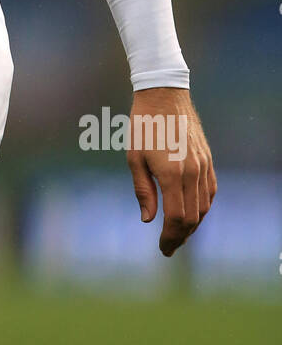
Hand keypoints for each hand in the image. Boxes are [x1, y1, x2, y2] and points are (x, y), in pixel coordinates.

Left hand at [126, 87, 216, 256]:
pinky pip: (210, 191)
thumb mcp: (134, 158)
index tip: (163, 249)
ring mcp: (203, 165)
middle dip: (181, 236)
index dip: (170, 238)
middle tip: (169, 247)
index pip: (176, 218)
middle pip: (192, 217)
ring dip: (193, 224)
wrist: (163, 95)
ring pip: (204, 206)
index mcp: (171, 174)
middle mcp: (192, 172)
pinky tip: (192, 212)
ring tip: (179, 234)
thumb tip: (149, 219)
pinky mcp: (208, 159)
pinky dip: (202, 207)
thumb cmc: (143, 126)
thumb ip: (143, 191)